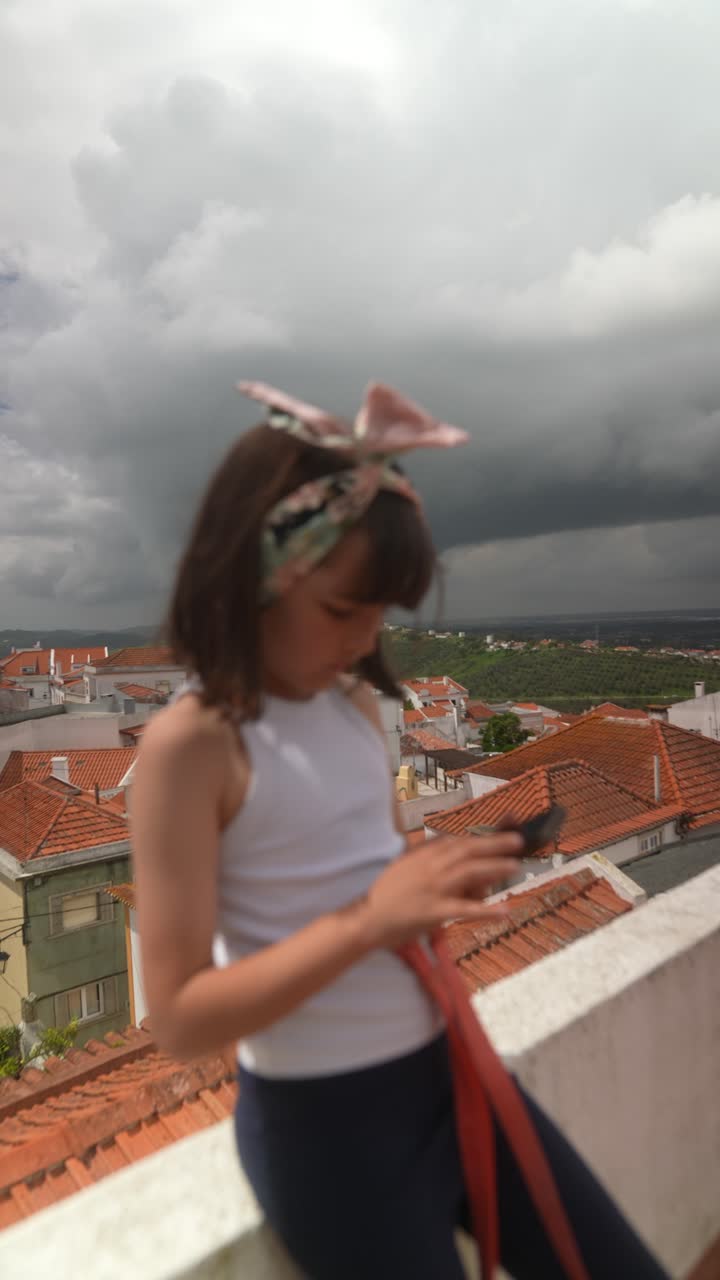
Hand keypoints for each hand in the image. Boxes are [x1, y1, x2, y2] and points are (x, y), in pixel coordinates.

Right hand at [361, 830, 523, 949]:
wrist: (366, 918)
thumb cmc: (387, 893)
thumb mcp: (405, 867)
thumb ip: (428, 857)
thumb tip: (449, 850)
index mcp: (423, 856)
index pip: (457, 841)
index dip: (480, 836)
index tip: (499, 832)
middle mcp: (430, 868)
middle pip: (468, 851)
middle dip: (494, 844)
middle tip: (518, 841)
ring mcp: (433, 889)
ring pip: (469, 873)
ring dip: (495, 867)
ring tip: (515, 865)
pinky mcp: (434, 912)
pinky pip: (464, 909)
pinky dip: (486, 910)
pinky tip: (504, 911)